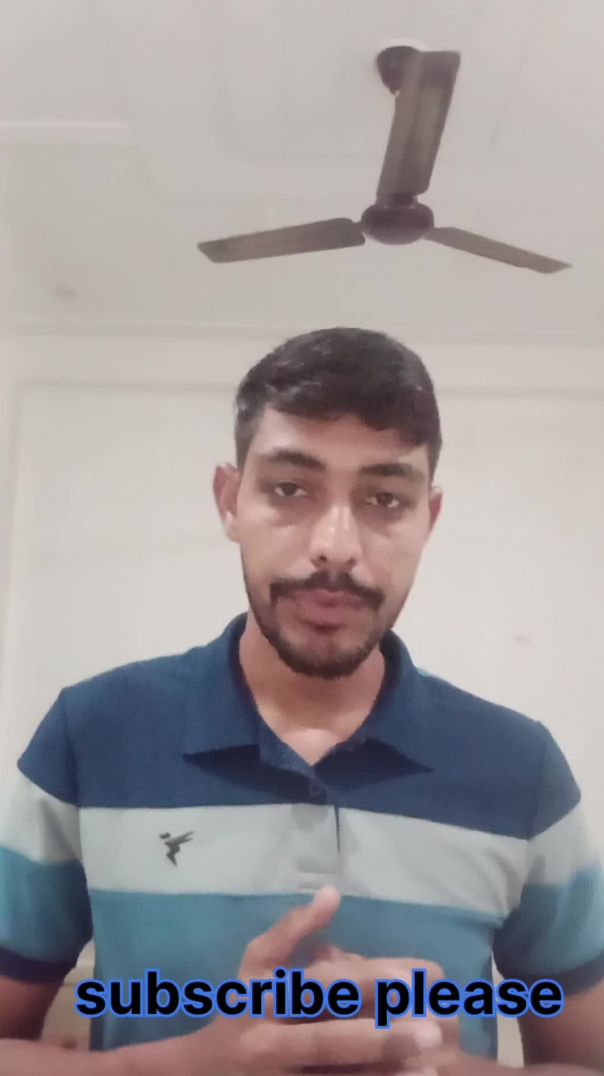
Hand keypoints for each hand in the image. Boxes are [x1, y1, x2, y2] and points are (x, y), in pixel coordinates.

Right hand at [179, 886, 448, 1074]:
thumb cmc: (238, 1012)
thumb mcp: (255, 965)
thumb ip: (292, 931)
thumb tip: (333, 892)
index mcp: (264, 997)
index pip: (318, 985)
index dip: (363, 980)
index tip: (410, 978)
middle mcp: (268, 1042)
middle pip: (326, 1041)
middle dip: (380, 1037)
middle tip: (433, 1032)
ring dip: (383, 1074)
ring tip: (432, 1068)